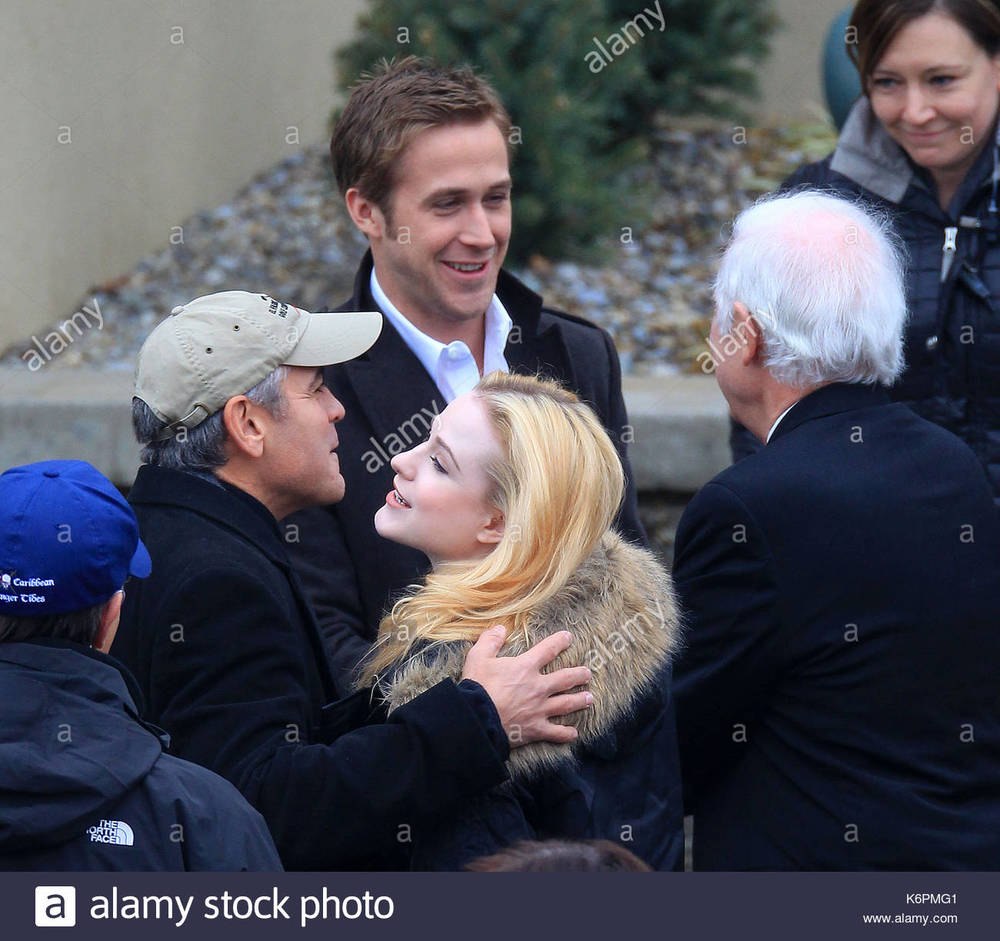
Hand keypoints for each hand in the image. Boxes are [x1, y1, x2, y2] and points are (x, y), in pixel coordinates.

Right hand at [462, 625, 591, 747]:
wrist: (477, 719)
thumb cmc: (477, 687)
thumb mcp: (478, 657)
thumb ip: (490, 640)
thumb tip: (500, 628)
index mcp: (526, 667)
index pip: (548, 650)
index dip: (560, 642)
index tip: (569, 637)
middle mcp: (538, 687)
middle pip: (565, 679)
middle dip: (579, 675)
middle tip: (587, 673)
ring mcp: (539, 709)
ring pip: (566, 704)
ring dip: (580, 700)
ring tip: (590, 698)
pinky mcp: (536, 729)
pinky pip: (556, 732)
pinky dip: (566, 733)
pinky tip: (574, 733)